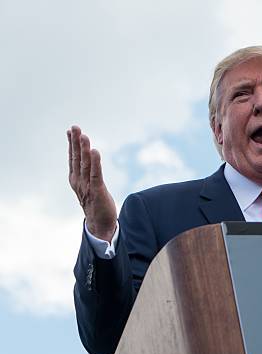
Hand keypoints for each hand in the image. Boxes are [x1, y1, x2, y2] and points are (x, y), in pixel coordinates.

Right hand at [68, 125, 116, 241]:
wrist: (100, 226)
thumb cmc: (95, 205)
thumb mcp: (89, 187)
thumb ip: (87, 174)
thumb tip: (87, 161)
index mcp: (76, 180)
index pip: (73, 159)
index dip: (72, 144)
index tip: (70, 130)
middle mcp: (79, 182)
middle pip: (77, 159)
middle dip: (76, 142)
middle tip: (75, 127)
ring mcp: (87, 187)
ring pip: (85, 165)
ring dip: (84, 149)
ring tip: (84, 136)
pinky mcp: (97, 191)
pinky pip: (96, 175)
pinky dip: (95, 163)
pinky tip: (95, 151)